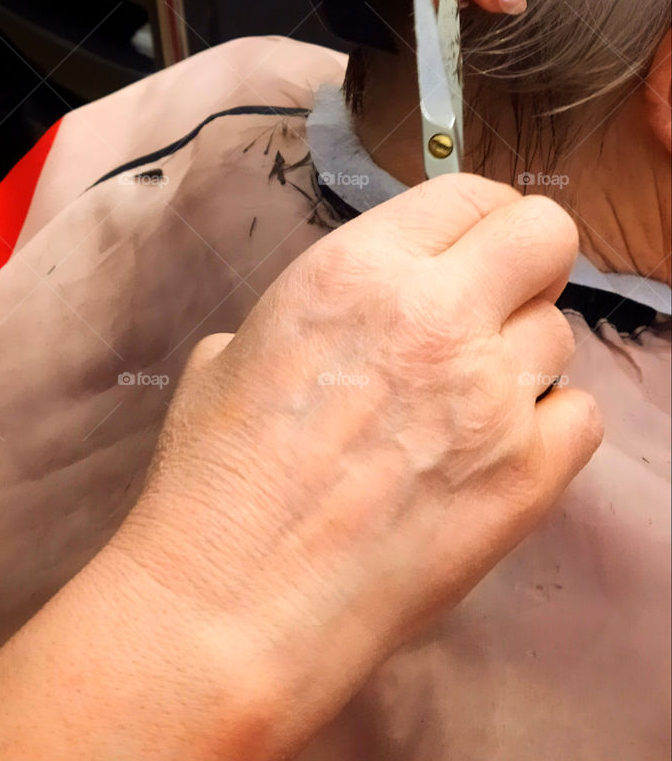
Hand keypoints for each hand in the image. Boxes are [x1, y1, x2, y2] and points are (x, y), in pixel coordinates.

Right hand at [109, 175, 601, 759]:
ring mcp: (491, 395)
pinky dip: (548, 426)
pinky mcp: (527, 476)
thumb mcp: (236, 349)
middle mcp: (437, 315)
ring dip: (521, 357)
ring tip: (465, 403)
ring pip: (560, 333)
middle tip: (494, 303)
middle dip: (528, 260)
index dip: (479, 218)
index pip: (471, 193)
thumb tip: (348, 319)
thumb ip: (315, 313)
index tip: (471, 247)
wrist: (232, 602)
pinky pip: (580, 416)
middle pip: (546, 235)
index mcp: (359, 268)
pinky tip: (494, 451)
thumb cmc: (215, 478)